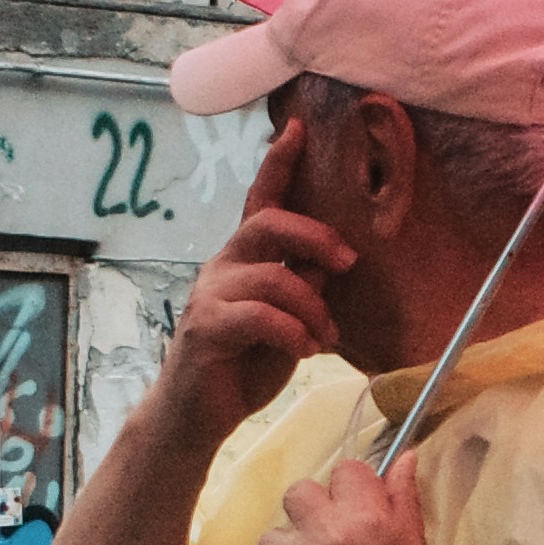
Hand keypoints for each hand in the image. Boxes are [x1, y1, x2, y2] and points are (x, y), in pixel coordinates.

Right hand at [164, 118, 354, 435]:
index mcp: (243, 261)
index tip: (298, 128)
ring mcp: (210, 295)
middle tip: (348, 259)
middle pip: (267, 224)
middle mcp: (222, 268)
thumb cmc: (241, 367)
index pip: (260, 202)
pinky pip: (259, 315)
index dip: (278, 164)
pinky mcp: (205, 327)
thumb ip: (304, 289)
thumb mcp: (287, 324)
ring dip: (312, 308)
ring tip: (323, 337)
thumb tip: (331, 262)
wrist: (195, 417)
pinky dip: (292, 331)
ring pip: (273, 277)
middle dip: (315, 235)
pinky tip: (304, 349)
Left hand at [250, 455, 441, 544]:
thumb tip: (404, 455)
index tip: (357, 514)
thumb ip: (403, 499)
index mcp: (364, 519)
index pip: (345, 471)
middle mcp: (323, 537)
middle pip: (297, 493)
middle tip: (328, 544)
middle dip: (312, 513)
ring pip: (273, 538)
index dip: (352, 492)